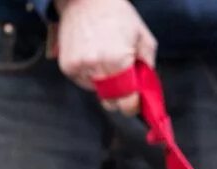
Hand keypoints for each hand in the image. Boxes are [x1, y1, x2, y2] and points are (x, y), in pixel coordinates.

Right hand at [52, 0, 156, 115]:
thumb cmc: (117, 15)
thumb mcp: (144, 38)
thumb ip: (149, 66)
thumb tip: (147, 89)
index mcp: (118, 61)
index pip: (127, 101)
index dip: (133, 105)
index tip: (136, 103)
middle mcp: (96, 65)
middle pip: (111, 101)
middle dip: (120, 97)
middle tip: (123, 84)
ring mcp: (79, 66)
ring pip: (97, 92)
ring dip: (104, 84)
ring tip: (106, 62)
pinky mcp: (67, 65)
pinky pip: (82, 82)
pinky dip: (90, 77)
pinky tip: (94, 59)